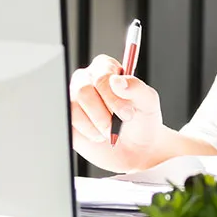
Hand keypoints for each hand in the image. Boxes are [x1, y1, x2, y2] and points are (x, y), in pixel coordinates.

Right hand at [69, 54, 164, 172]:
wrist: (136, 147)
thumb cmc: (142, 119)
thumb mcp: (148, 101)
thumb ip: (135, 87)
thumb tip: (117, 81)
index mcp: (107, 68)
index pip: (101, 76)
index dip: (112, 97)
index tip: (127, 113)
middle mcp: (88, 79)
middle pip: (83, 90)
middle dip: (103, 115)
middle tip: (117, 127)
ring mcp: (74, 98)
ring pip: (73, 107)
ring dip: (95, 124)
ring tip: (110, 132)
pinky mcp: (68, 116)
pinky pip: (68, 121)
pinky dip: (86, 131)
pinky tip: (98, 134)